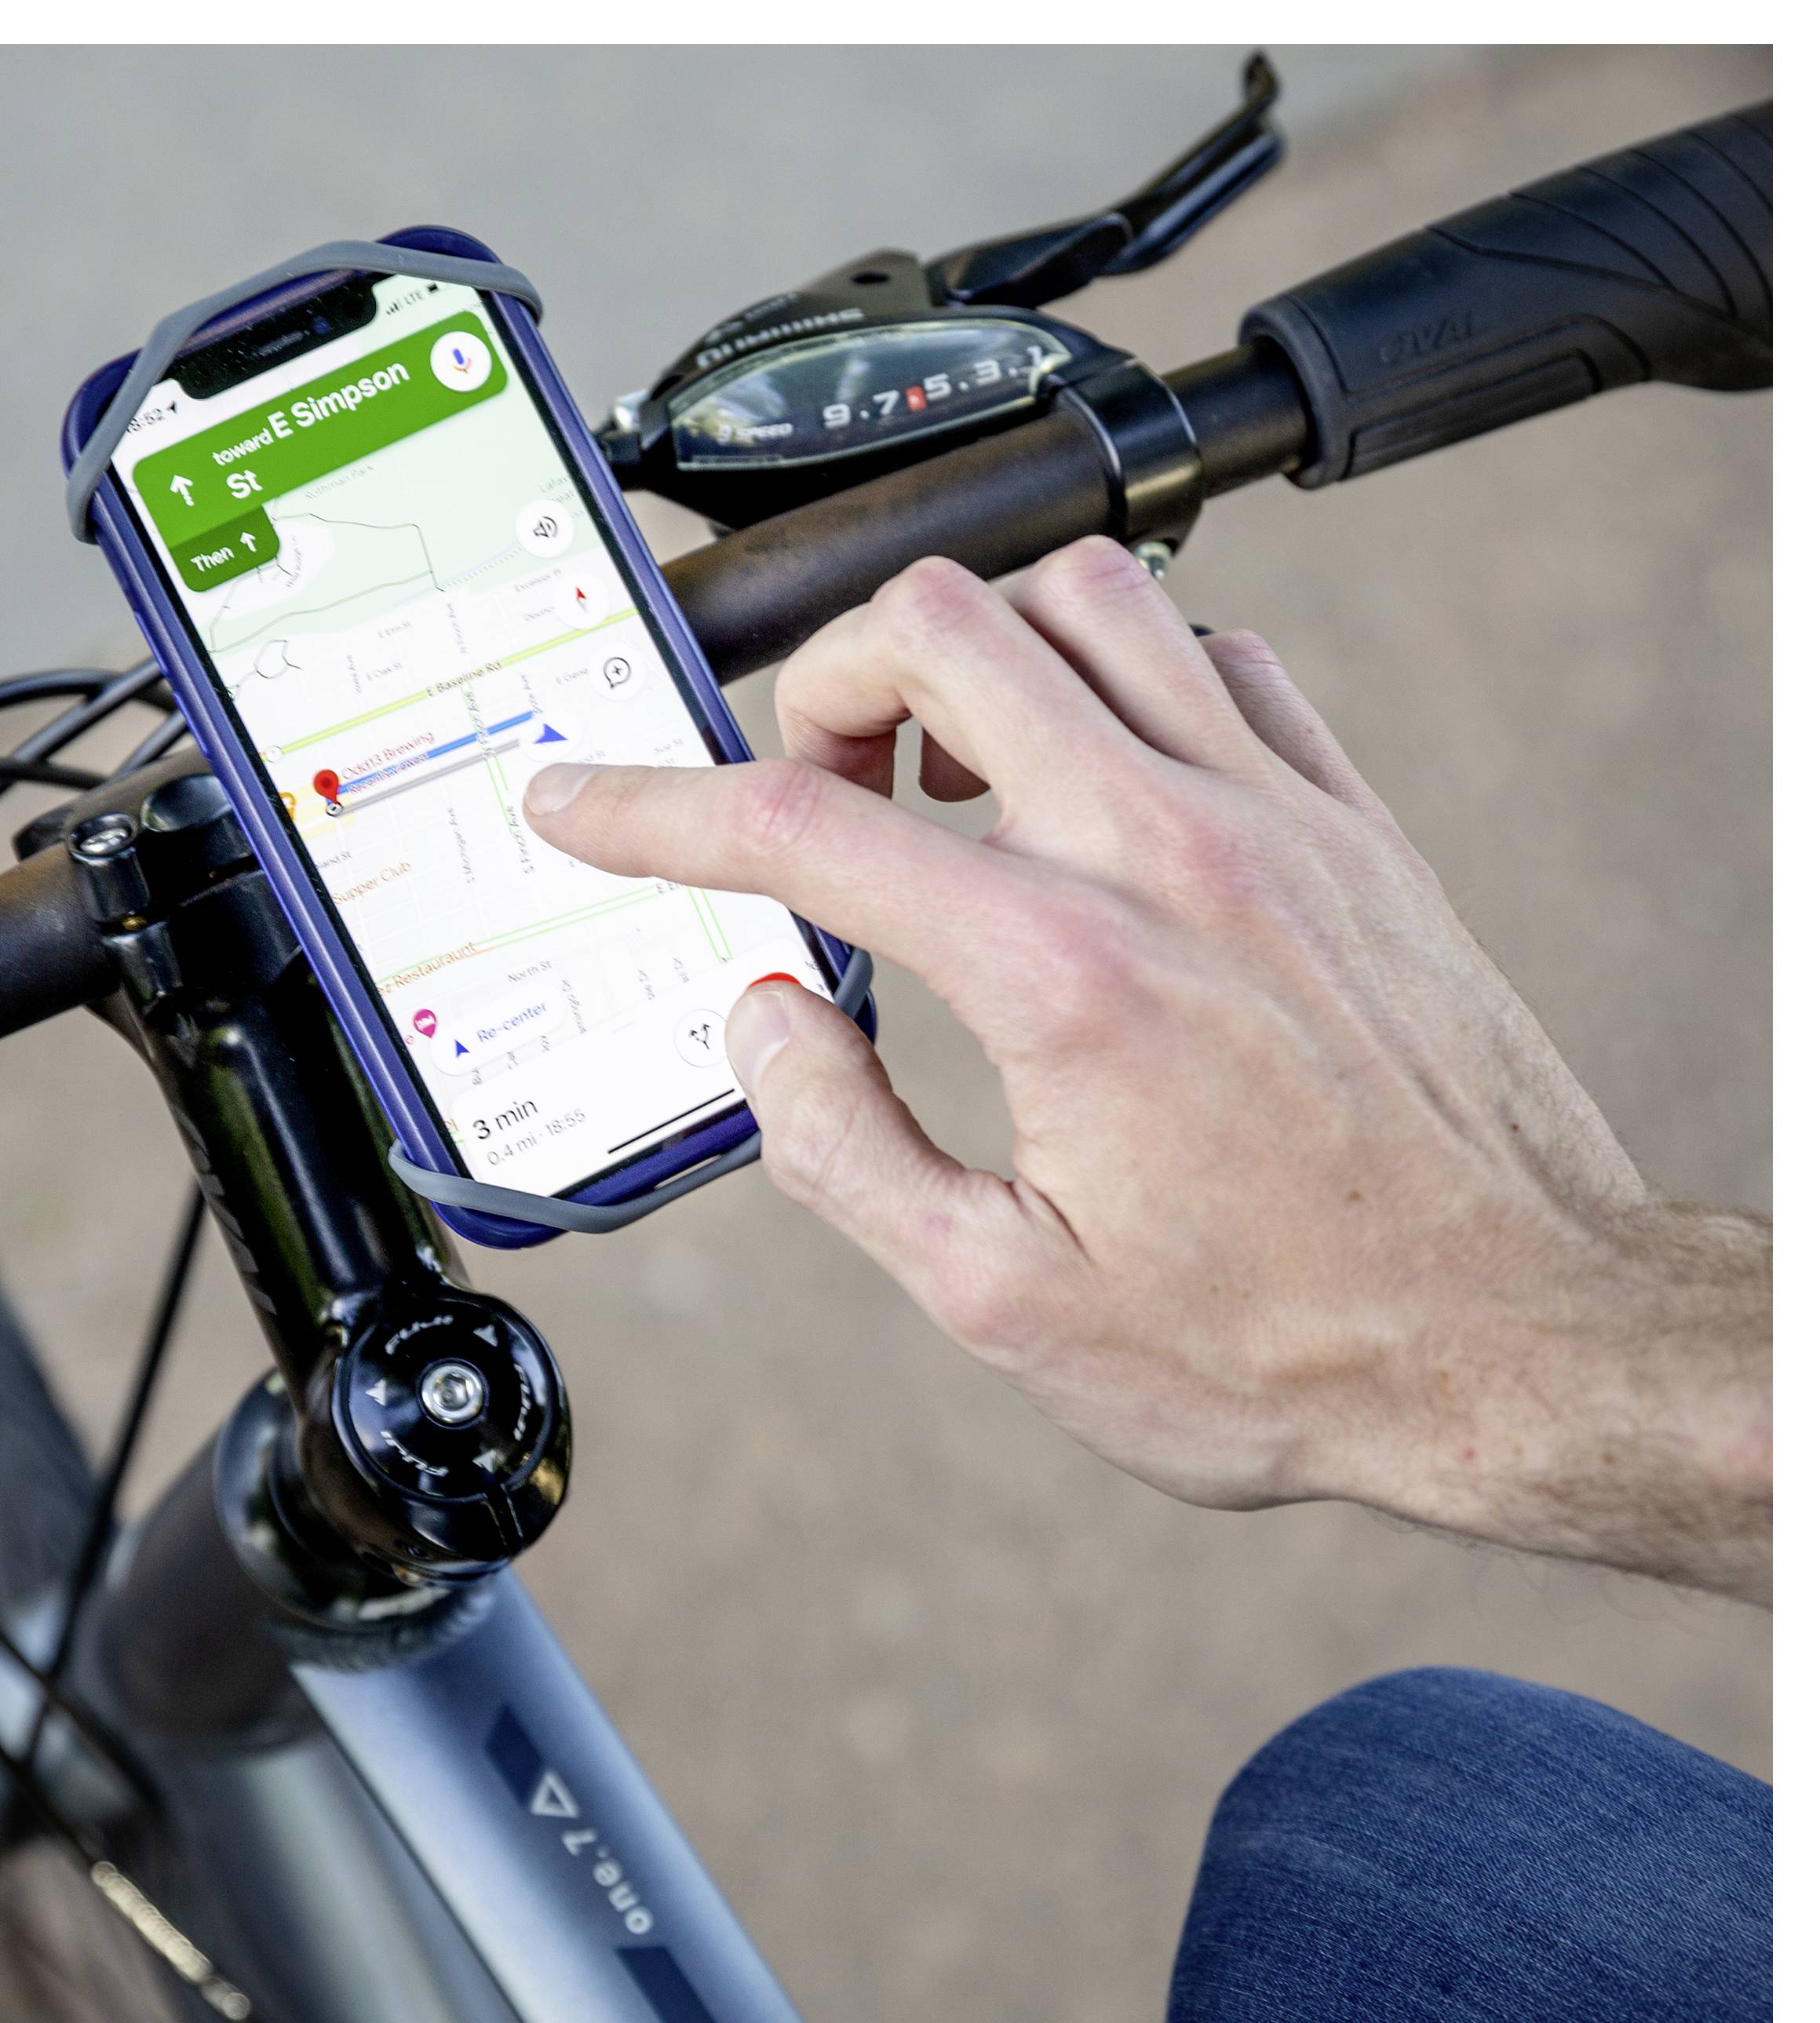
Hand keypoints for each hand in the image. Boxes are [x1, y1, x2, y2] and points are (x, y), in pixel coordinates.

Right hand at [524, 543, 1769, 1602]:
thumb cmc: (1285, 1345)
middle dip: (818, 688)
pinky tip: (1094, 780)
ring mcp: (1277, 818)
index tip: (585, 804)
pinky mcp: (1353, 826)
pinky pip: (1221, 654)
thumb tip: (768, 1018)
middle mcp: (1172, 854)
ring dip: (973, 653)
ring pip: (1088, 595)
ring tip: (940, 773)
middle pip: (942, 629)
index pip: (799, 830)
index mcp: (1063, 975)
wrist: (1521, 1341)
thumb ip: (845, 1145)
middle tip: (805, 796)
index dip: (651, 810)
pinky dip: (1121, 677)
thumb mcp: (1003, 1299)